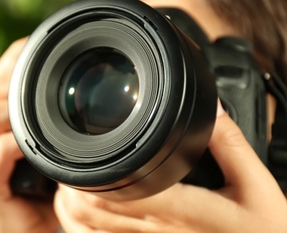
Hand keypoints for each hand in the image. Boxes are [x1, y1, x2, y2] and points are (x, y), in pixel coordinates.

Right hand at [0, 38, 58, 232]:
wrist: (34, 230)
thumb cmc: (45, 190)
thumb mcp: (53, 152)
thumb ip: (56, 127)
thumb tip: (83, 100)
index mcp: (2, 128)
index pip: (0, 86)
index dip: (12, 63)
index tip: (30, 43)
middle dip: (9, 75)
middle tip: (28, 55)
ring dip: (4, 105)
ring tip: (21, 89)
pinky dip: (5, 150)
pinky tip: (19, 142)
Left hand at [54, 102, 286, 232]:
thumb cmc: (260, 230)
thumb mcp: (254, 183)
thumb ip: (230, 142)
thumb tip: (211, 108)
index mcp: (179, 208)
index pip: (119, 188)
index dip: (90, 172)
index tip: (81, 148)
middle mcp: (156, 229)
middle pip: (93, 209)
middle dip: (72, 185)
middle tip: (69, 160)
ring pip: (92, 229)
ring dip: (73, 206)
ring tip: (71, 182)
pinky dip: (84, 226)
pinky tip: (84, 210)